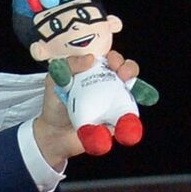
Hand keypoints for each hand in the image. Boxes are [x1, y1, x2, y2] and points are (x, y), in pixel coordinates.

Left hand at [33, 49, 140, 168]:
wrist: (55, 133)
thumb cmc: (55, 105)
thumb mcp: (54, 81)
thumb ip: (68, 66)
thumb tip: (89, 59)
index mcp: (92, 72)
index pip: (109, 59)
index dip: (115, 58)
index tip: (112, 62)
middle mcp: (106, 84)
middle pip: (127, 70)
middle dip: (129, 68)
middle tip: (122, 74)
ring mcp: (114, 101)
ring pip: (133, 89)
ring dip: (136, 85)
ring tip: (127, 86)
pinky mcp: (117, 118)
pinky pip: (131, 113)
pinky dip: (134, 111)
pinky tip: (128, 110)